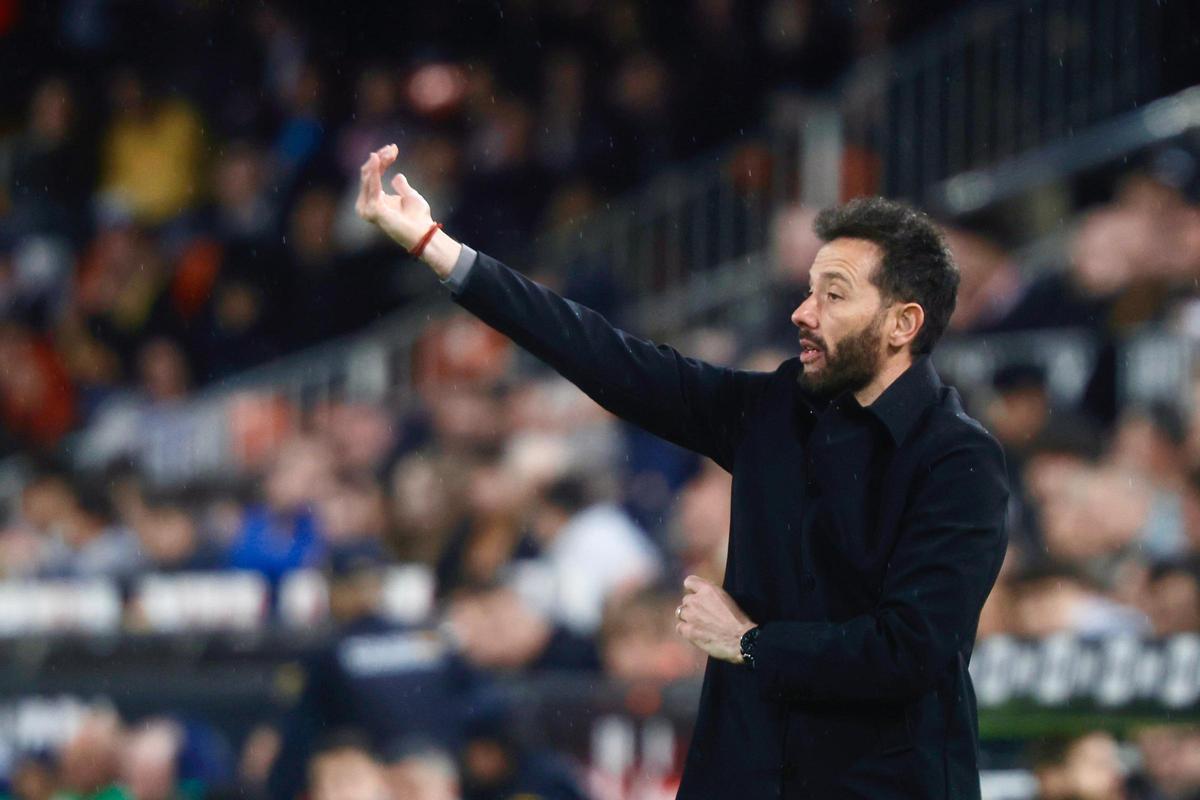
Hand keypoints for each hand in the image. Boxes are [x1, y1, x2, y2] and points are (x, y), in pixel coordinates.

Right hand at [355, 144, 459, 276]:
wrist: (423, 233)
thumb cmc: (418, 218)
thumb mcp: (410, 196)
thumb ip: (401, 186)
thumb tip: (396, 176)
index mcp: (374, 201)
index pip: (373, 175)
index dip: (382, 160)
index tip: (393, 148)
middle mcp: (366, 204)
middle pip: (368, 174)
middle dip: (380, 158)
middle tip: (392, 148)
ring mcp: (367, 208)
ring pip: (368, 176)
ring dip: (379, 161)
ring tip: (389, 151)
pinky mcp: (372, 210)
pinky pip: (372, 185)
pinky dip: (374, 171)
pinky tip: (378, 158)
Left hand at [675, 575, 755, 663]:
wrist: (740, 638)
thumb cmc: (738, 619)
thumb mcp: (726, 598)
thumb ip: (711, 595)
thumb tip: (704, 597)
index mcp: (707, 589)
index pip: (689, 581)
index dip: (692, 588)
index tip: (696, 594)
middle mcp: (695, 600)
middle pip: (686, 600)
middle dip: (692, 606)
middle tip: (702, 615)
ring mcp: (690, 616)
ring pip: (680, 613)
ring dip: (688, 617)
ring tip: (699, 625)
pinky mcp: (688, 631)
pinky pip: (679, 627)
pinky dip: (686, 629)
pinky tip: (695, 633)